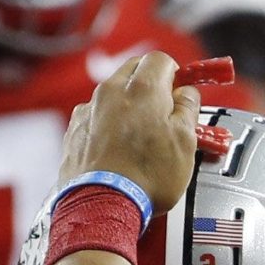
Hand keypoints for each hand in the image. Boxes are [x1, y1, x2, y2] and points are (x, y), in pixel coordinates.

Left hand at [62, 52, 202, 212]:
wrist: (102, 206)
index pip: (161, 59)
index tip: (180, 94)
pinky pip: (96, 115)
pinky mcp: (75, 129)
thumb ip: (189, 109)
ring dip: (129, 106)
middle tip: (164, 112)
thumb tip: (187, 94)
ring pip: (114, 93)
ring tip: (140, 138)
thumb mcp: (186, 143)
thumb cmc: (146, 177)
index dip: (174, 75)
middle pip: (134, 70)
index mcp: (143, 87)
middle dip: (151, 85)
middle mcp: (112, 90)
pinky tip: (117, 149)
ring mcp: (90, 108)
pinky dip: (108, 124)